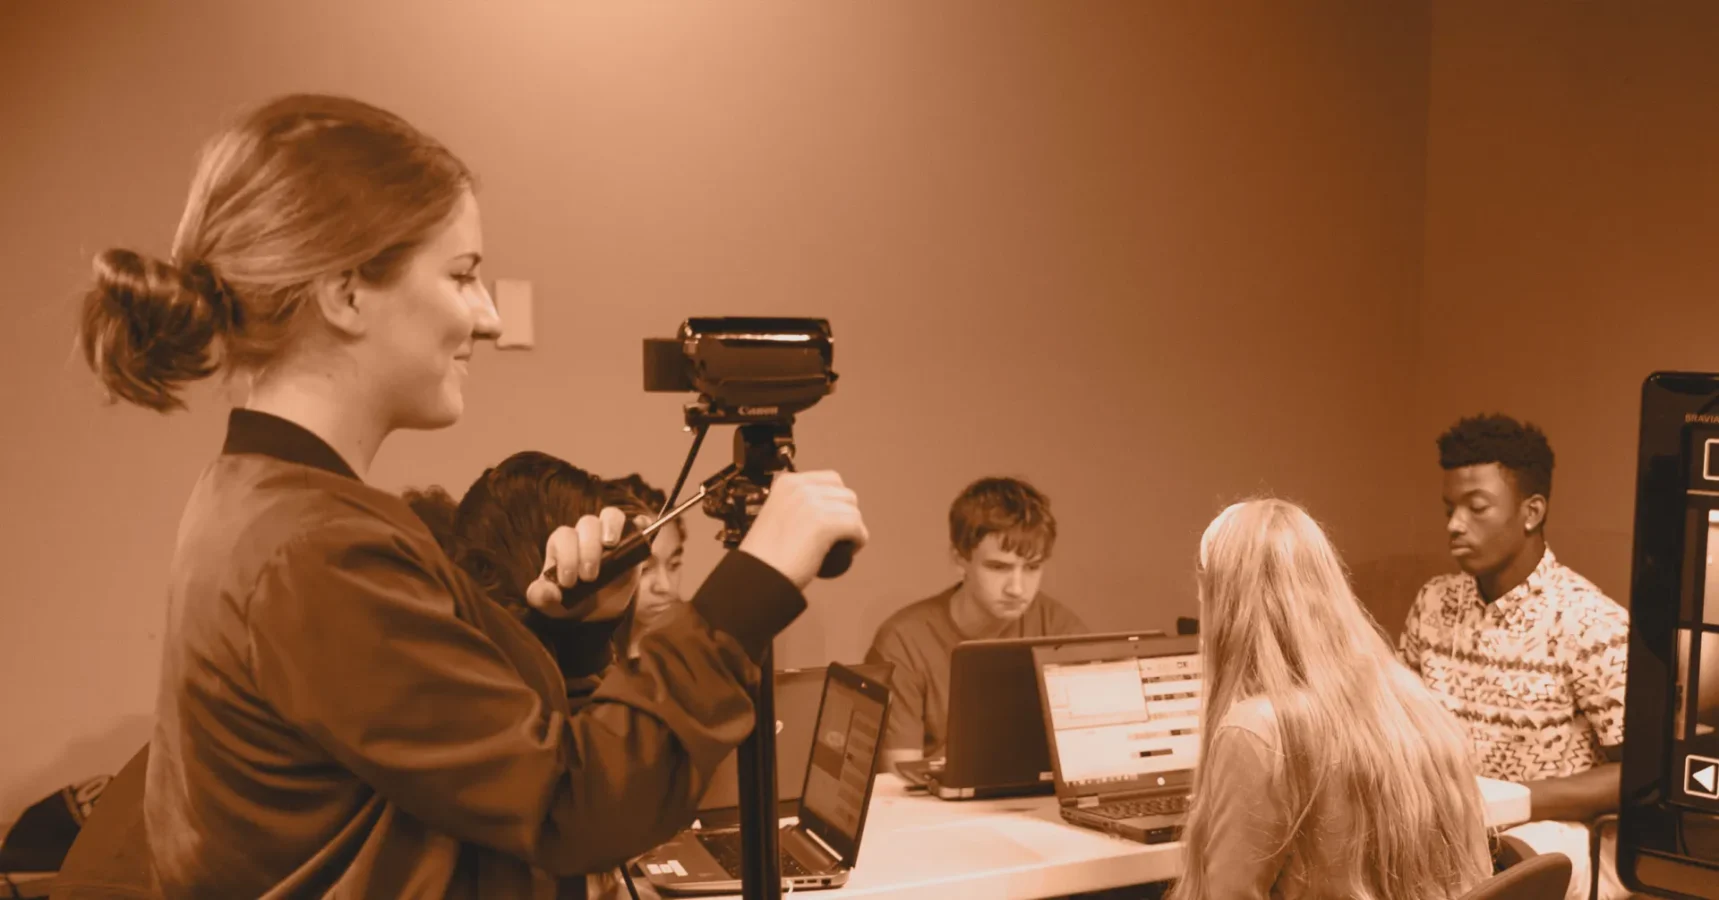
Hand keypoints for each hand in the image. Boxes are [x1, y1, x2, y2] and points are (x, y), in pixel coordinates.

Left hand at [525, 506, 638, 619]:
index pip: (564, 536)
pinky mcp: (631, 546)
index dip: (566, 556)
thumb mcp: (550, 605)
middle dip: (588, 548)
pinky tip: (642, 528)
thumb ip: (540, 597)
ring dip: (611, 526)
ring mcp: (610, 537)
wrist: (595, 614)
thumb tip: (549, 591)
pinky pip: (638, 525)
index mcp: (563, 545)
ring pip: (610, 515)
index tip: (569, 582)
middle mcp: (586, 535)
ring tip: (610, 545)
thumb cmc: (570, 603)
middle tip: (589, 577)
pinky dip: (641, 524)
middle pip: (588, 523)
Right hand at [738, 470, 867, 589]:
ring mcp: (812, 504)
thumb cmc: (765, 555)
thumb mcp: (776, 514)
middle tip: (839, 533)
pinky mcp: (824, 524)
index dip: (836, 500)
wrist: (756, 575)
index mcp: (787, 482)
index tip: (833, 518)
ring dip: (853, 528)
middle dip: (846, 513)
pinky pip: (857, 528)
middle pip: (845, 494)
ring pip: (854, 511)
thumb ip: (795, 506)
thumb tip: (826, 509)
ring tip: (843, 544)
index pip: (830, 480)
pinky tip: (851, 550)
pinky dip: (858, 540)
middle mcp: (800, 488)